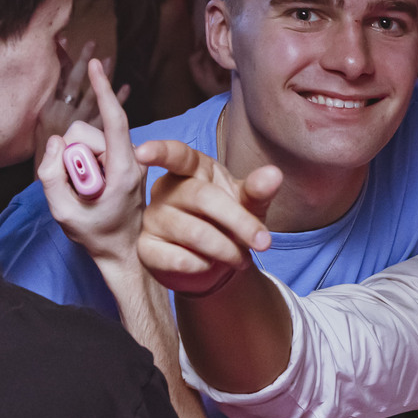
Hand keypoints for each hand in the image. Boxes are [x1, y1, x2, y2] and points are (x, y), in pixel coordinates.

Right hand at [39, 59, 146, 264]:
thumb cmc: (96, 234)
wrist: (123, 250)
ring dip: (77, 163)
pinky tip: (90, 185)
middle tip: (77, 189)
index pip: (115, 120)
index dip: (103, 91)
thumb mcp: (63, 212)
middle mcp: (131, 158)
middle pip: (87, 133)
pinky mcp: (122, 160)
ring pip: (86, 140)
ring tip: (86, 191)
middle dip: (71, 155)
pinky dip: (83, 164)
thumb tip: (56, 143)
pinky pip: (93, 148)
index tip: (95, 66)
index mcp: (124, 169)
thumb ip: (51, 175)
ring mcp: (128, 159)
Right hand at [133, 139, 279, 294]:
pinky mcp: (147, 248)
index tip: (143, 152)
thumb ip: (258, 190)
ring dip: (226, 249)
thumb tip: (274, 174)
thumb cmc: (230, 222)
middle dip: (240, 222)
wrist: (217, 263)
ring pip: (192, 232)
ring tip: (241, 259)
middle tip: (264, 243)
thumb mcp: (249, 204)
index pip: (176, 155)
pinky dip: (202, 265)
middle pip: (201, 197)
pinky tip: (208, 265)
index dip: (159, 151)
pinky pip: (176, 258)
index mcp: (192, 169)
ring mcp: (153, 217)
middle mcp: (166, 188)